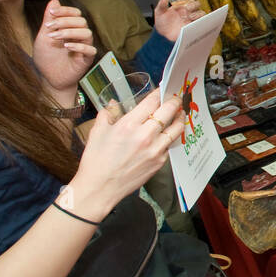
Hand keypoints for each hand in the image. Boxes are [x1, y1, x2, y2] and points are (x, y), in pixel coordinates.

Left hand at [34, 0, 96, 94]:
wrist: (49, 79)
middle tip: (50, 27)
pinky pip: (90, 49)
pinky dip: (79, 46)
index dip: (65, 11)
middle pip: (82, 21)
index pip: (75, 13)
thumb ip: (49, 20)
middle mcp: (80, 36)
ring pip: (87, 33)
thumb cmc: (47, 58)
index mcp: (71, 29)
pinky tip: (66, 46)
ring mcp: (84, 48)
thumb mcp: (43, 36)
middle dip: (65, 21)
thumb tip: (54, 1)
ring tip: (55, 37)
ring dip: (70, 32)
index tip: (52, 13)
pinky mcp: (86, 60)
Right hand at [66, 91, 184, 218]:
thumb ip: (107, 114)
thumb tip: (113, 103)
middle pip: (168, 111)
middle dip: (174, 101)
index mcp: (128, 125)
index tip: (163, 88)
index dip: (160, 92)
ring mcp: (155, 150)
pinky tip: (170, 132)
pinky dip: (171, 136)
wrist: (100, 188)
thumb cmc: (96, 161)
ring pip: (176, 128)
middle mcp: (145, 136)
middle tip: (176, 97)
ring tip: (179, 112)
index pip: (152, 102)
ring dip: (179, 118)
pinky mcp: (159, 162)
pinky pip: (170, 144)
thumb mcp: (97, 132)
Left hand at [154, 0, 203, 40]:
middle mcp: (187, 10)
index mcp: (180, 5)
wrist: (163, 34)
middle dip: (193, 5)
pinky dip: (199, 21)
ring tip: (188, 16)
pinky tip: (192, 21)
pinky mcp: (192, 26)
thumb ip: (162, 5)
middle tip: (187, 8)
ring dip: (196, 13)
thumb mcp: (159, 12)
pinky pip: (201, 22)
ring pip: (200, 12)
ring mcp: (191, 18)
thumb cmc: (161, 22)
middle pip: (196, 4)